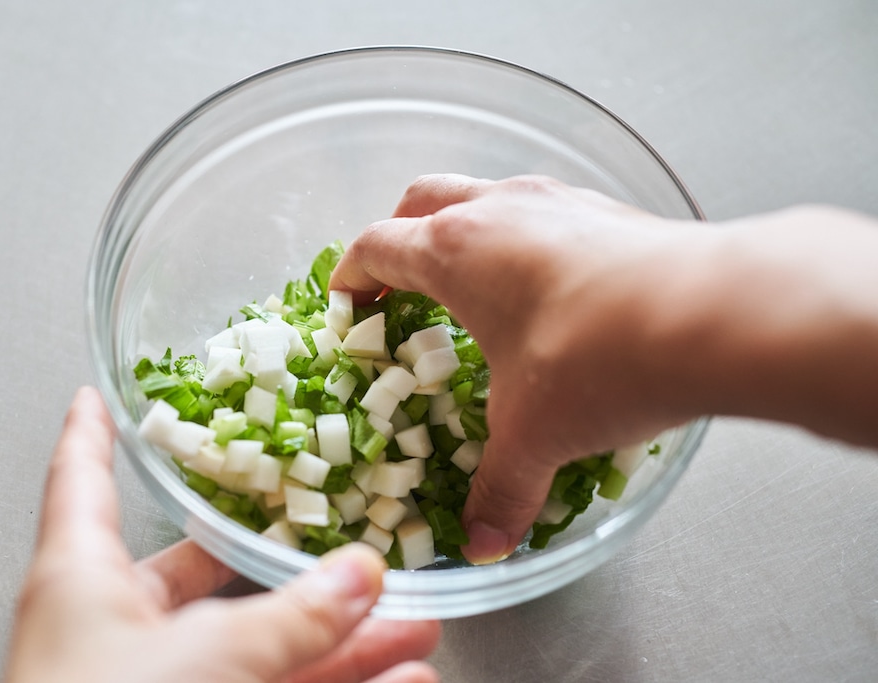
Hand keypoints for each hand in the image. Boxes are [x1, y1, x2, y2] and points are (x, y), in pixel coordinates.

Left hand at [4, 387, 440, 682]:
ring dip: (341, 641)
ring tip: (416, 627)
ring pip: (263, 647)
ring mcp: (158, 682)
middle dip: (297, 568)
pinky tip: (397, 682)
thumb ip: (290, 621)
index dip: (94, 431)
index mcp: (82, 582)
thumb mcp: (204, 661)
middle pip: (212, 574)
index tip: (100, 395)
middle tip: (357, 551)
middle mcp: (116, 630)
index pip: (84, 479)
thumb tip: (364, 574)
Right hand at [329, 174, 877, 563]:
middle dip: (399, 240)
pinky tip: (550, 290)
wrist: (715, 315)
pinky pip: (546, 212)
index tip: (348, 306)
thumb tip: (485, 542)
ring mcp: (558, 200)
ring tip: (474, 287)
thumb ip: (501, 489)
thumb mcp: (533, 434)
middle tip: (399, 288)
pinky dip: (526, 241)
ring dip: (466, 231)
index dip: (353, 278)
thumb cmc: (597, 360)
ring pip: (486, 195)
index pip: (376, 247)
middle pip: (422, 201)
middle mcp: (499, 209)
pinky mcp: (610, 210)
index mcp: (453, 252)